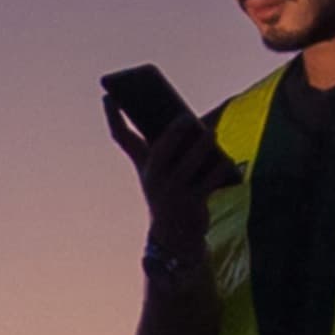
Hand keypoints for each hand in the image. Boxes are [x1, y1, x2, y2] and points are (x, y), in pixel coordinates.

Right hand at [102, 99, 240, 260]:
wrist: (174, 238)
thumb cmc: (172, 193)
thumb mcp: (166, 170)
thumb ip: (174, 145)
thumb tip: (195, 124)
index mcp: (143, 165)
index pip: (121, 137)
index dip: (113, 116)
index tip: (108, 96)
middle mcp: (153, 178)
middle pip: (159, 151)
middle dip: (173, 133)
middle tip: (186, 117)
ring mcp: (172, 193)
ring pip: (188, 164)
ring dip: (201, 146)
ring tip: (211, 133)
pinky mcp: (192, 204)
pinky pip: (209, 181)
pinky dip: (219, 169)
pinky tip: (226, 160)